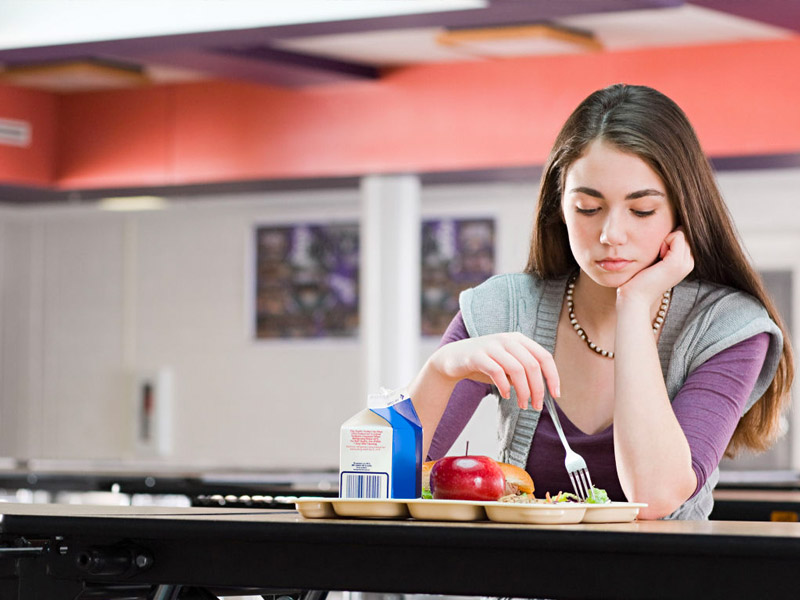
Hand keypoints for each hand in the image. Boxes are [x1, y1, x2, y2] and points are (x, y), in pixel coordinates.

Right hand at [427, 332, 559, 409]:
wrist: (453, 359)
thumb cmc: (486, 364)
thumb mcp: (508, 366)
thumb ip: (524, 373)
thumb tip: (543, 391)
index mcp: (519, 340)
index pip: (544, 357)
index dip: (552, 376)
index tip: (555, 395)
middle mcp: (507, 340)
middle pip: (532, 365)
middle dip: (537, 389)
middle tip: (536, 406)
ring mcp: (491, 346)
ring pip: (516, 369)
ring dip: (523, 391)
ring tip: (522, 404)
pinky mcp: (477, 355)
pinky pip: (496, 371)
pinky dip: (504, 386)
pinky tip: (505, 395)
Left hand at [617, 228, 693, 305]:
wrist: (635, 297)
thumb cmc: (640, 278)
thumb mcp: (656, 260)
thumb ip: (666, 247)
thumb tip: (670, 229)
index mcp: (686, 263)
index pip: (684, 237)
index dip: (669, 239)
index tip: (658, 253)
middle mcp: (689, 264)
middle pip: (684, 234)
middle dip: (668, 238)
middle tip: (657, 255)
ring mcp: (684, 264)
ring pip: (681, 234)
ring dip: (666, 239)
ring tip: (657, 256)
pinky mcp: (676, 263)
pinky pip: (677, 236)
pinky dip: (665, 240)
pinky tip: (658, 254)